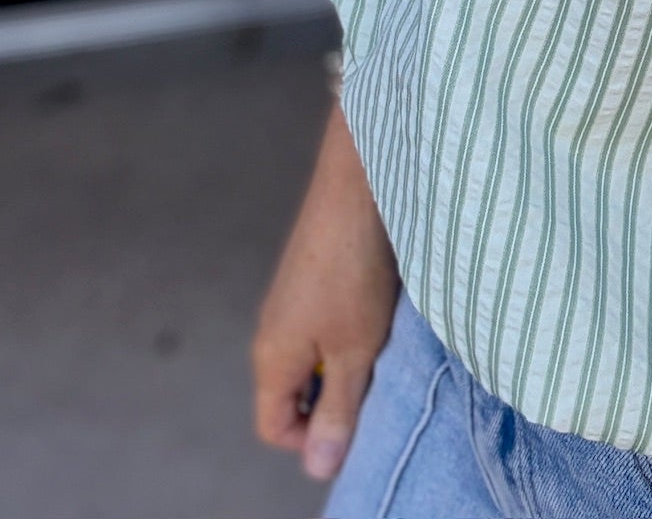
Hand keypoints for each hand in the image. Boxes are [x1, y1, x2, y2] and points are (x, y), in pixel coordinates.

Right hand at [252, 101, 400, 483]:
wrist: (358, 186)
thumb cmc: (356, 271)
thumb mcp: (355, 351)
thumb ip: (337, 409)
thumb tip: (317, 465)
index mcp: (272, 359)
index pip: (274, 426)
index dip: (311, 439)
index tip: (355, 422)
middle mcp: (271, 332)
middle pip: (292, 393)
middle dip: (333, 399)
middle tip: (375, 380)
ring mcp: (288, 300)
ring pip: (311, 357)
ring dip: (345, 361)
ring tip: (380, 341)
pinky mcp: (309, 276)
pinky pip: (321, 324)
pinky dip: (348, 329)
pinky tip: (378, 309)